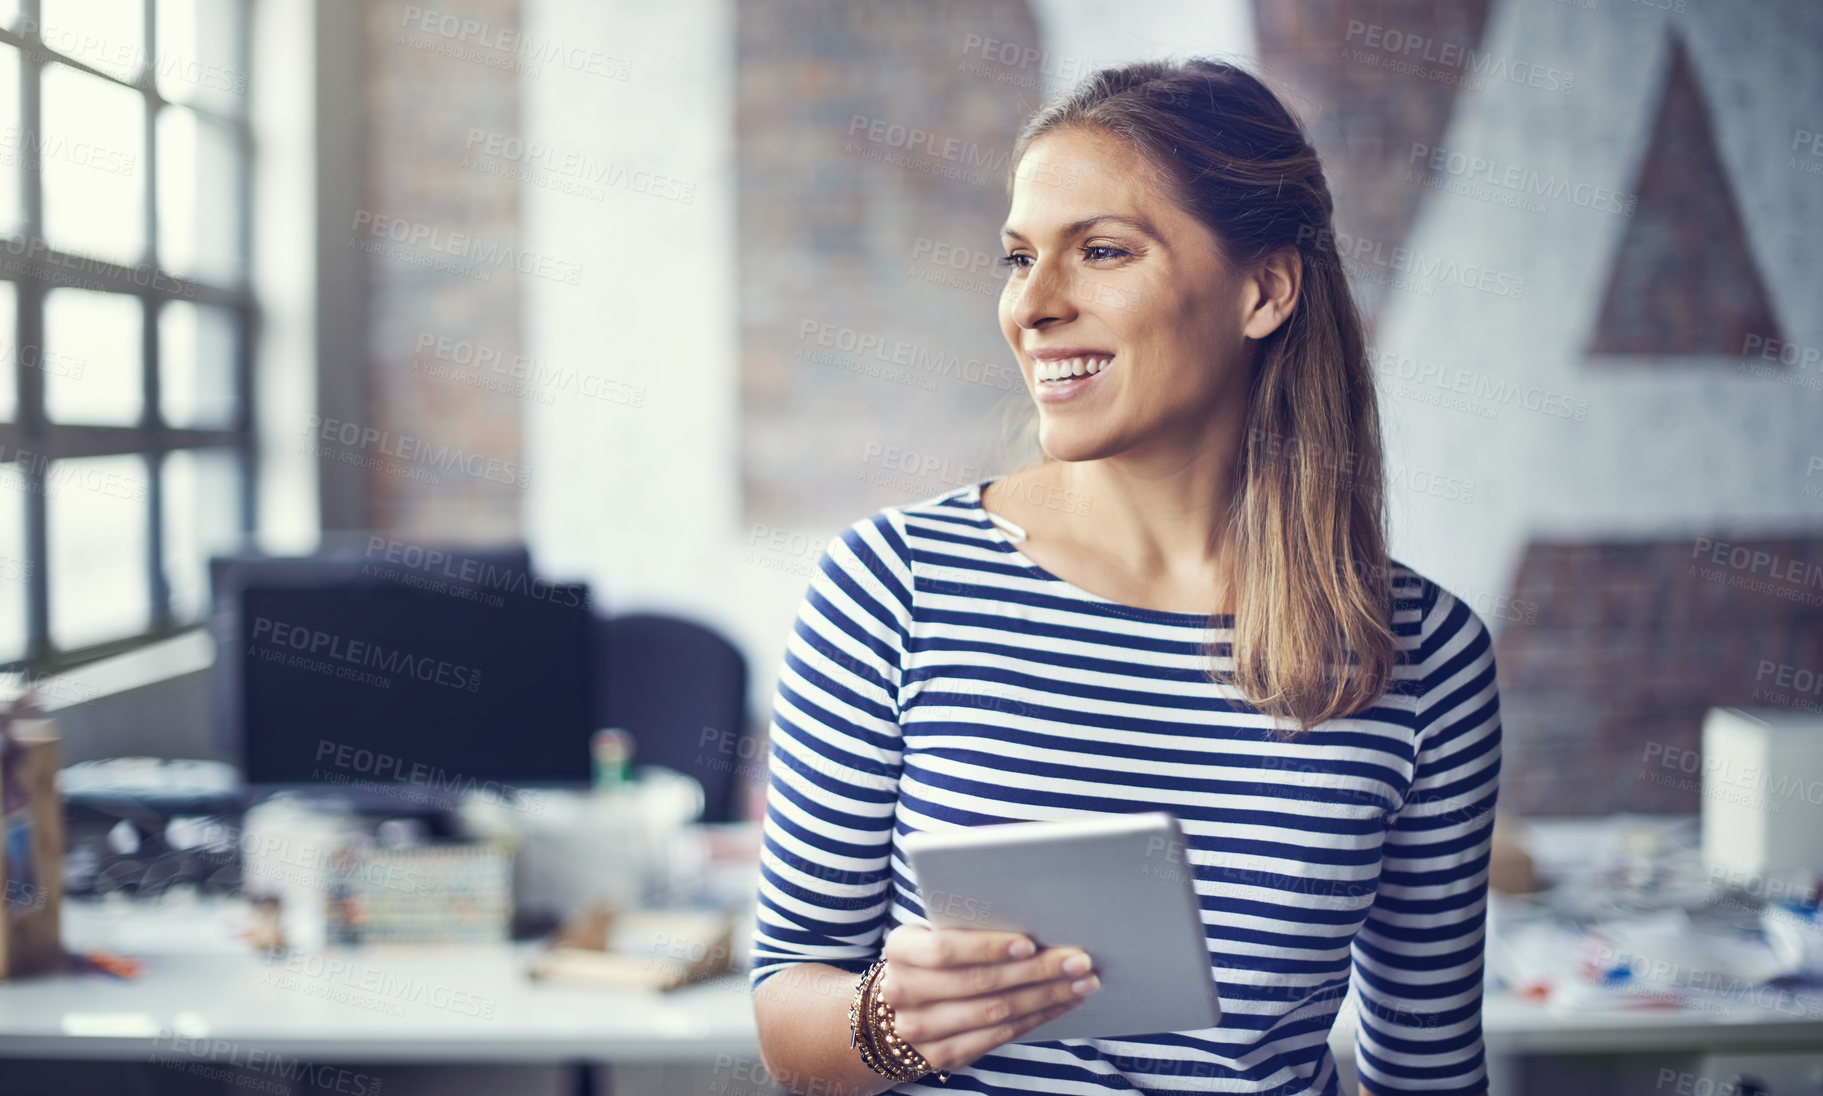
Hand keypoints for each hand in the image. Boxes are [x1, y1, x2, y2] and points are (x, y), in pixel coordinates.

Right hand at [876, 924, 1099, 1073]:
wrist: (892, 1011)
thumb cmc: (928, 959)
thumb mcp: (931, 935)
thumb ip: (965, 928)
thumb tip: (1033, 920)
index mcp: (900, 949)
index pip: (944, 949)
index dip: (988, 947)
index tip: (1030, 943)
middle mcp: (903, 992)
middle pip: (979, 983)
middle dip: (1036, 971)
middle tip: (1077, 960)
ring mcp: (920, 1030)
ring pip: (995, 1013)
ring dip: (1046, 997)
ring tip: (1081, 982)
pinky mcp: (943, 1055)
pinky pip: (998, 1036)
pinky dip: (1036, 1018)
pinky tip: (1061, 1003)